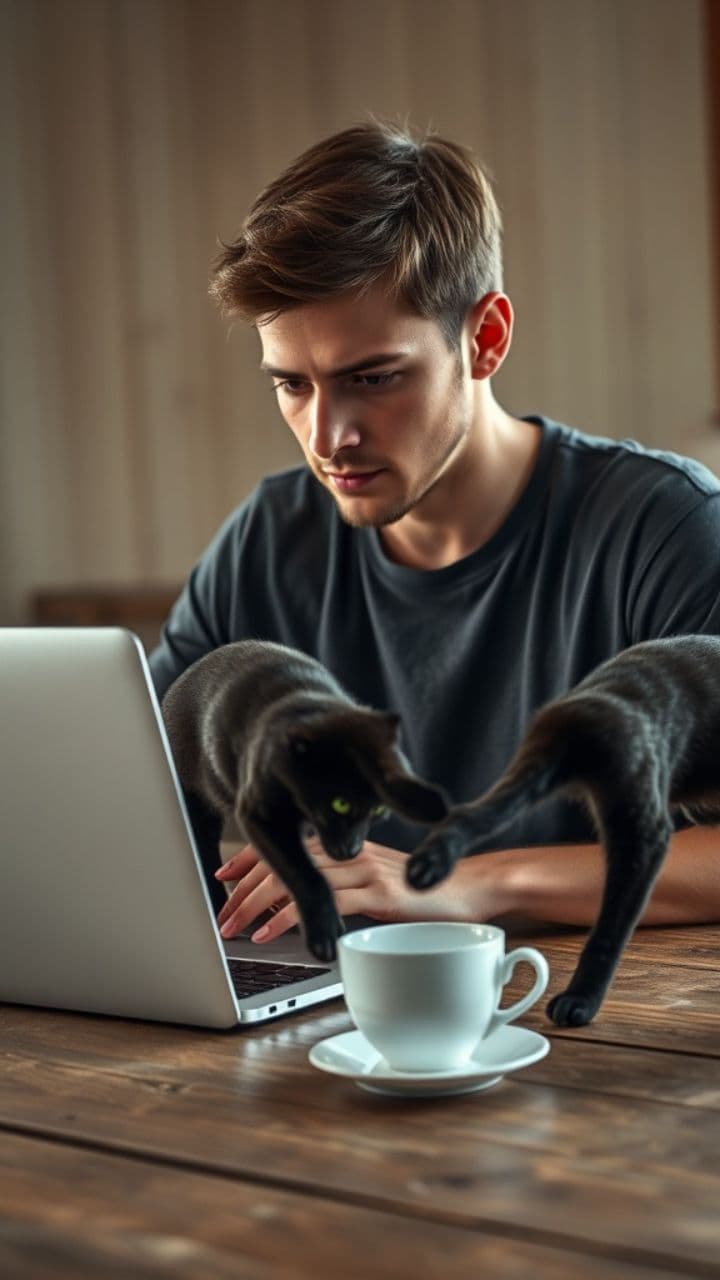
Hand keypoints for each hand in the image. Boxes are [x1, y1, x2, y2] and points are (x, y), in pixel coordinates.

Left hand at [214, 837, 487, 942]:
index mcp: (346, 844)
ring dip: (255, 905)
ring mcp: (364, 869)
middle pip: (281, 860)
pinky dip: (289, 918)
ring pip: (295, 879)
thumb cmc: (424, 888)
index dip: (249, 859)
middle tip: (221, 916)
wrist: (474, 887)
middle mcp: (350, 850)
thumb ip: (341, 882)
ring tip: (234, 928)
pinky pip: (323, 903)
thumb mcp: (375, 878)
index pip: (286, 843)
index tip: (222, 877)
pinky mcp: (379, 893)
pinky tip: (270, 933)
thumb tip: (301, 902)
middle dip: (243, 889)